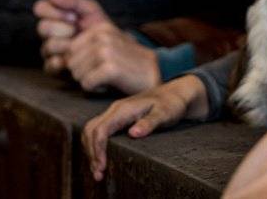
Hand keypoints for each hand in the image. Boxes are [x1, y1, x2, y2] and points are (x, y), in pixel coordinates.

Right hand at [32, 0, 112, 73]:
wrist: (113, 50)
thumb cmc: (100, 27)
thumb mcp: (91, 10)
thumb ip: (74, 0)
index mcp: (54, 17)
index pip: (40, 8)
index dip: (54, 11)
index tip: (73, 16)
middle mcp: (48, 34)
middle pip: (42, 27)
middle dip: (64, 28)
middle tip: (78, 31)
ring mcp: (50, 51)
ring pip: (47, 46)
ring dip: (66, 45)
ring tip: (80, 45)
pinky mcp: (54, 68)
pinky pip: (49, 65)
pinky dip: (61, 62)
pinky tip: (70, 59)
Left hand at [65, 22, 160, 94]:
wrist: (155, 74)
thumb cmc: (125, 64)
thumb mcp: (107, 45)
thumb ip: (82, 42)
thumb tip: (55, 37)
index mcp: (99, 27)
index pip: (68, 51)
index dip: (81, 64)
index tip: (100, 64)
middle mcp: (102, 35)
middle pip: (70, 63)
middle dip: (83, 73)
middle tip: (104, 72)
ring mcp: (106, 50)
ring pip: (76, 74)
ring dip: (90, 81)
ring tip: (108, 77)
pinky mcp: (110, 68)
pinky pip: (86, 84)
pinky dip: (95, 88)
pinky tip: (110, 83)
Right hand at [82, 75, 209, 180]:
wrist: (175, 93)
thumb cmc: (171, 104)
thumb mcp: (164, 113)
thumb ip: (149, 123)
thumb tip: (133, 133)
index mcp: (123, 109)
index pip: (101, 130)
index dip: (98, 149)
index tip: (102, 166)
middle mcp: (115, 110)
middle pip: (91, 130)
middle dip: (91, 152)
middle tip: (98, 173)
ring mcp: (115, 113)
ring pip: (91, 130)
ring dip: (90, 150)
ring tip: (98, 170)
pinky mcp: (117, 118)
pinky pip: (99, 131)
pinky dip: (95, 145)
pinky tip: (101, 157)